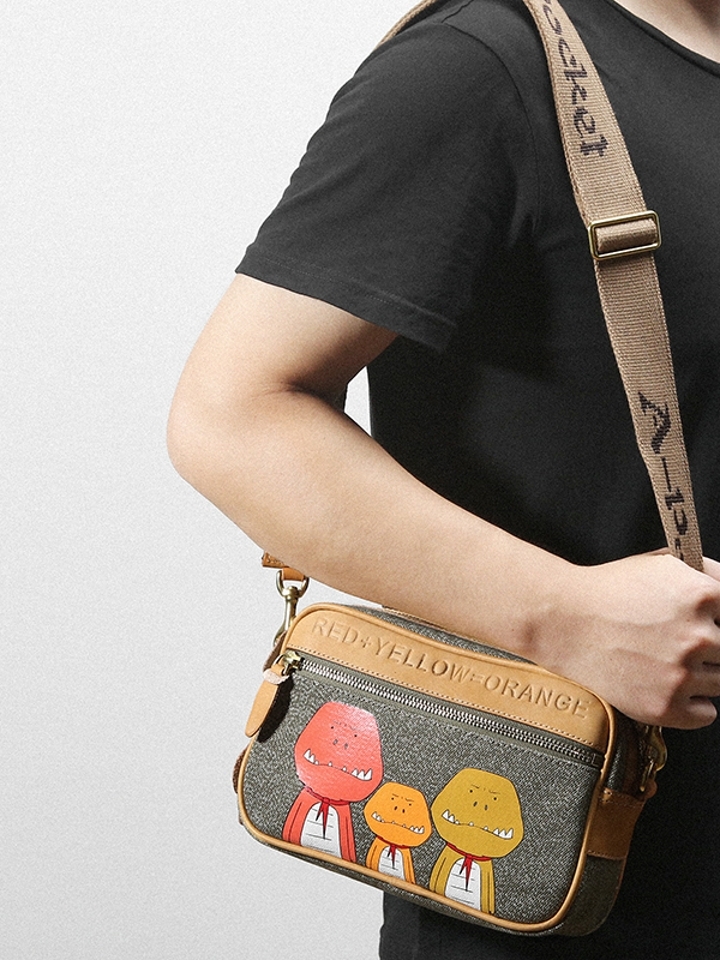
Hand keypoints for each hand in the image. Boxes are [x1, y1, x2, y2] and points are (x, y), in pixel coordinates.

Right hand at [536, 552, 719, 728]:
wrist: (564, 621)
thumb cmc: (609, 591)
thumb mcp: (662, 564)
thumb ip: (709, 573)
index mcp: (701, 595)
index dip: (719, 619)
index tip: (708, 624)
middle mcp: (698, 636)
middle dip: (713, 645)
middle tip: (681, 641)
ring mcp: (682, 674)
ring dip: (704, 673)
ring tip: (669, 660)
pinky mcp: (666, 706)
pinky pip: (708, 713)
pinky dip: (695, 703)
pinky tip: (671, 683)